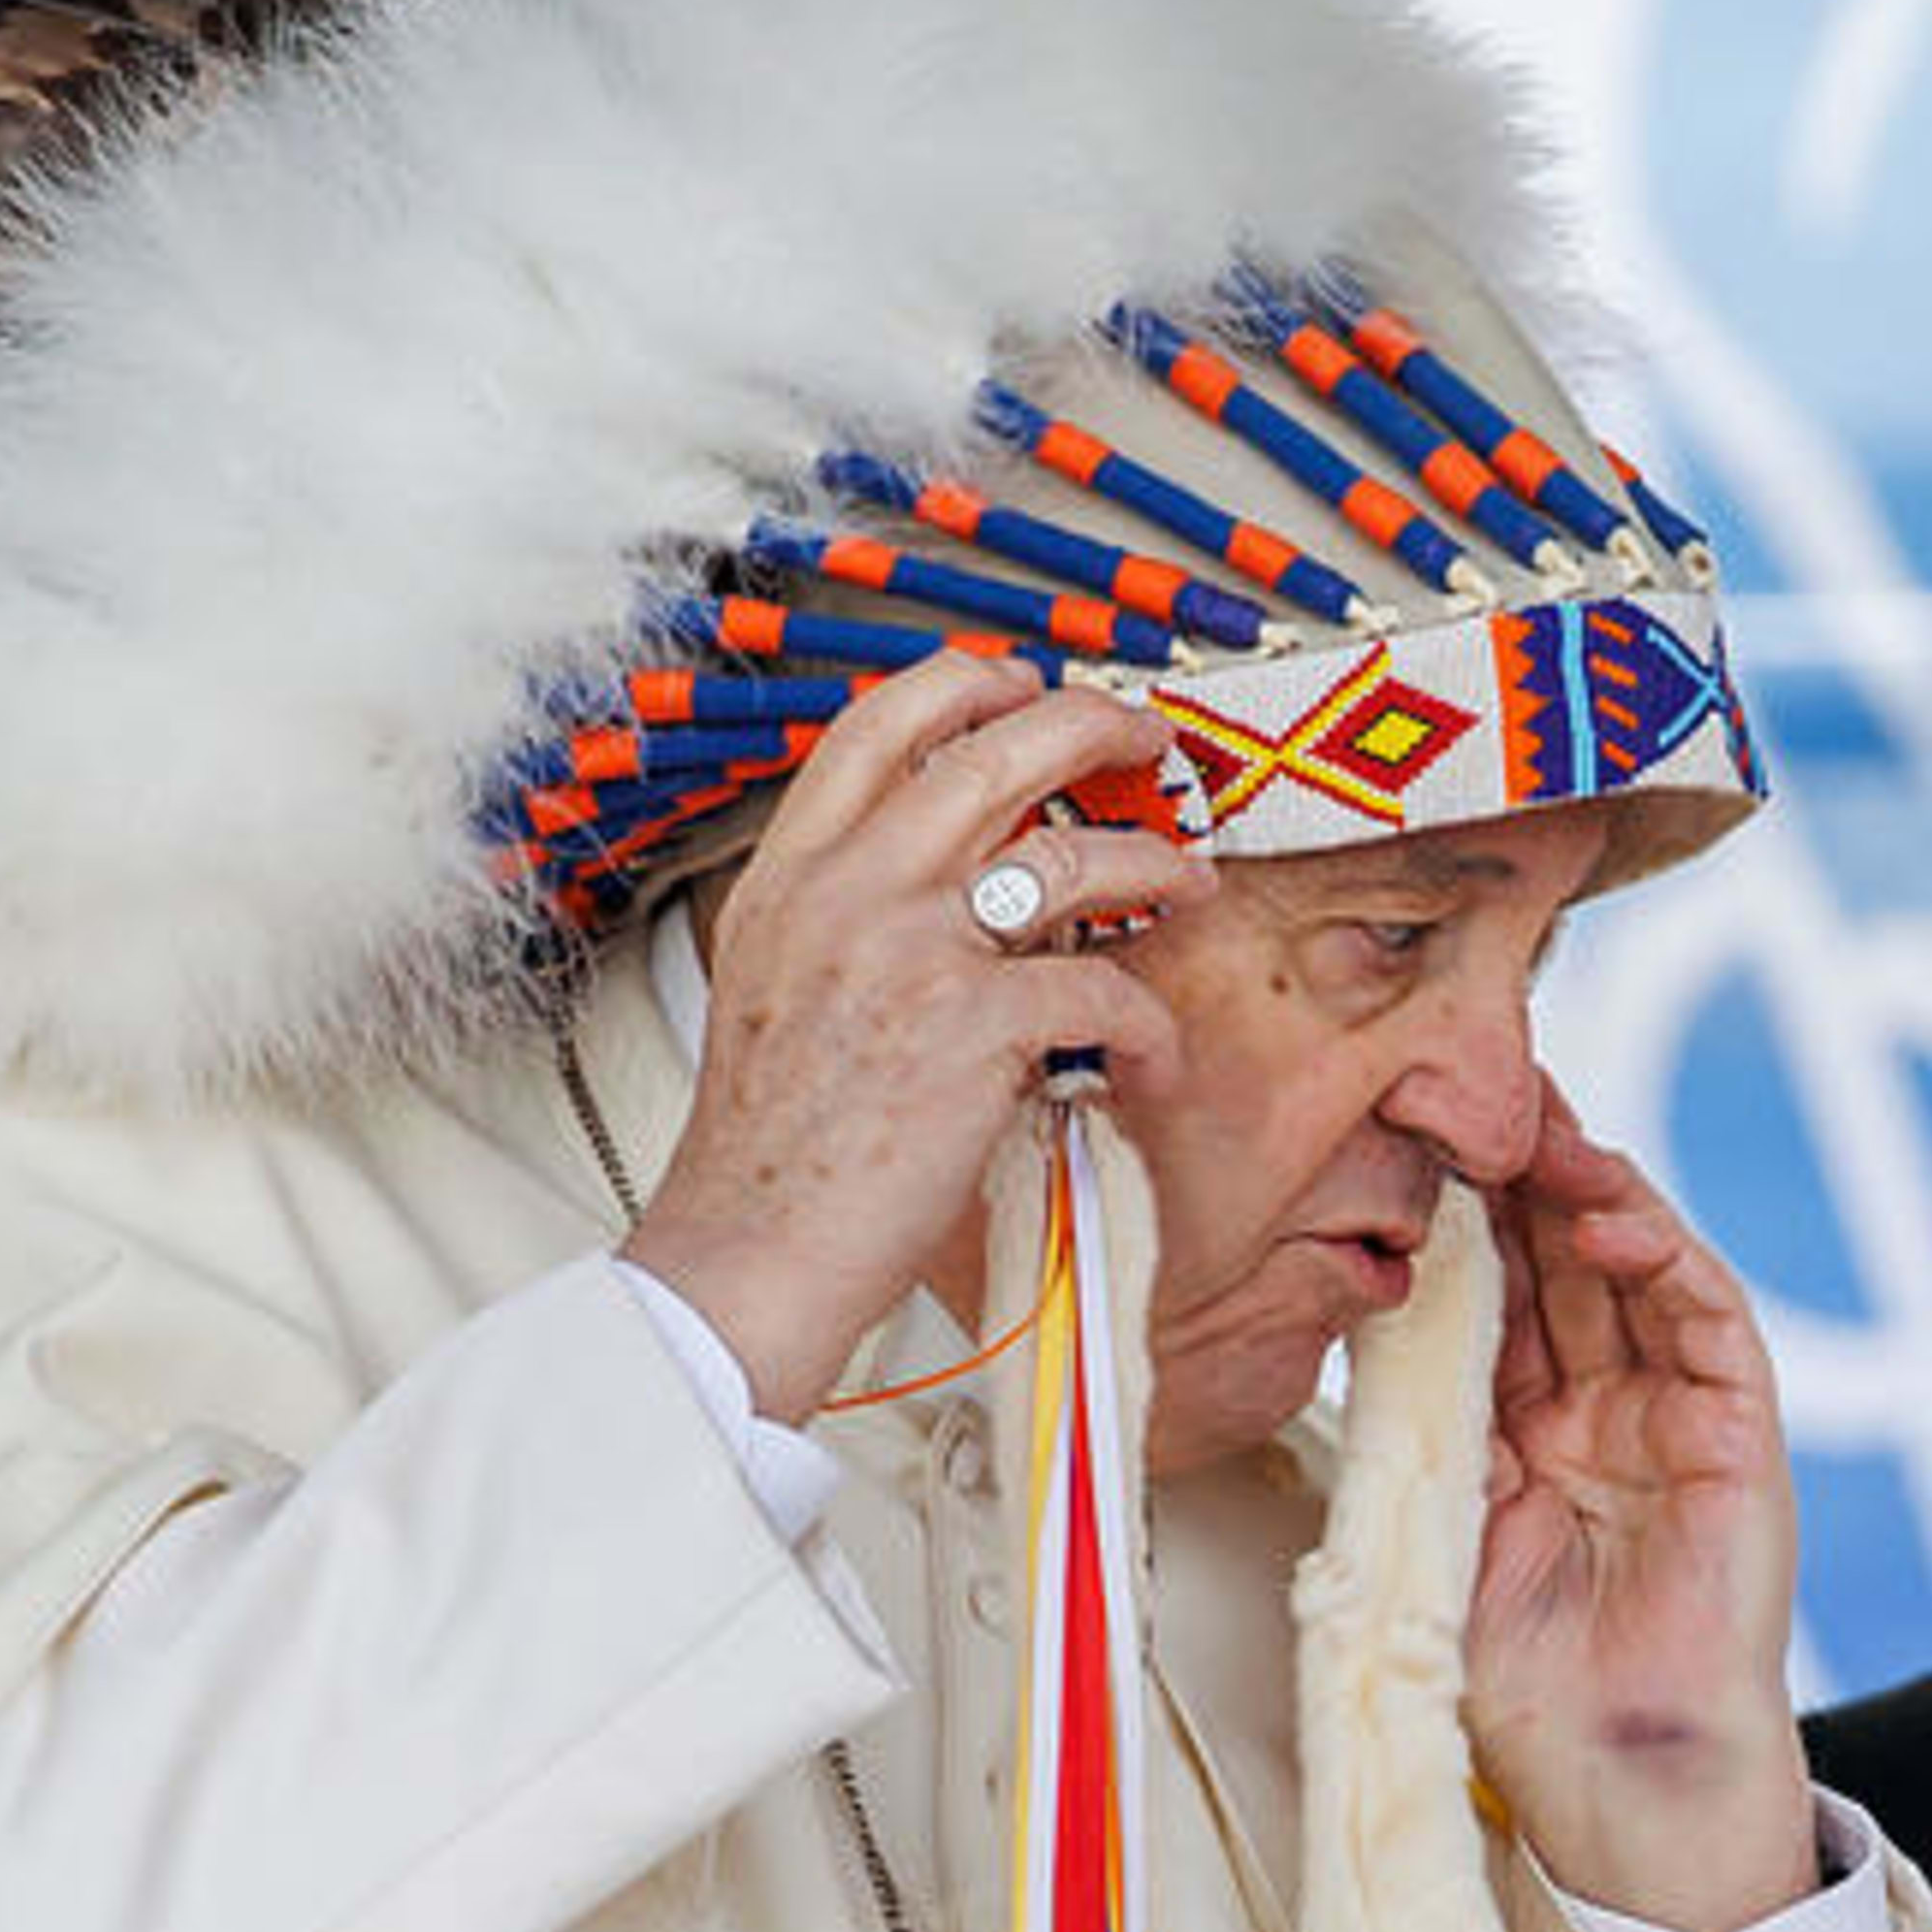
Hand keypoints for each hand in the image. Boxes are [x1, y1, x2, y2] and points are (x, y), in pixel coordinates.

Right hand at [621, 652, 1209, 1422]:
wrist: (748, 1249)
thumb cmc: (769, 1145)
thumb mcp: (772, 983)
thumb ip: (842, 911)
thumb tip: (953, 880)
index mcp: (789, 875)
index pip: (877, 726)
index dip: (966, 683)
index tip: (1022, 684)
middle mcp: (846, 892)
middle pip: (990, 750)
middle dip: (1090, 725)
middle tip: (1141, 739)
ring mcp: (912, 953)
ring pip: (1069, 852)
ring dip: (1150, 856)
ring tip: (1183, 874)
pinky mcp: (975, 1031)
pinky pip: (1104, 993)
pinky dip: (1147, 1027)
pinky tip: (1151, 1056)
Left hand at [1464, 1080, 1819, 1931]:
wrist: (1608, 1773)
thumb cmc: (1510, 1672)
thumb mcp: (1430, 1513)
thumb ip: (1409, 1413)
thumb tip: (1334, 1302)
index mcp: (1513, 1419)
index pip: (1486, 1284)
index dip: (1456, 1206)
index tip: (1406, 1125)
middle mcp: (1594, 1402)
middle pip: (1559, 1254)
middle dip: (1521, 1168)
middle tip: (1479, 1087)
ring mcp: (1668, 1413)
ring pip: (1635, 1268)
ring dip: (1592, 1190)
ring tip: (1543, 1131)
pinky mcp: (1734, 1438)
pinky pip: (1710, 1326)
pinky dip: (1669, 1263)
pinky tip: (1618, 1219)